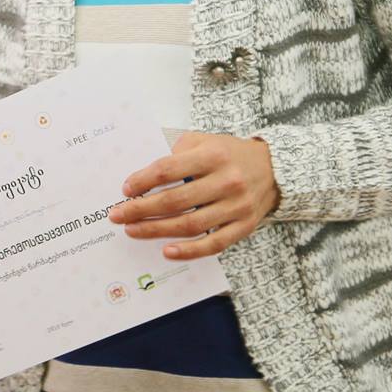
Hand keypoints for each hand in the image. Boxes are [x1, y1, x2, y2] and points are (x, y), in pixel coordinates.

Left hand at [108, 133, 278, 260]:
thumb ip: (177, 153)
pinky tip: (166, 250)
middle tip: (118, 215)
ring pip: (190, 225)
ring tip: (133, 230)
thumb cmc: (229, 154)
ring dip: (157, 230)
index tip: (125, 190)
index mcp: (213, 155)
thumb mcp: (204, 141)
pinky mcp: (243, 227)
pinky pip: (213, 244)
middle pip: (176, 200)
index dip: (143, 180)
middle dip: (142, 209)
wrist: (273, 169)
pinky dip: (189, 251)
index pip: (169, 169)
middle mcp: (227, 181)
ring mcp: (236, 207)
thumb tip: (143, 176)